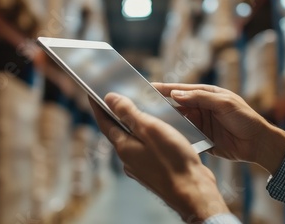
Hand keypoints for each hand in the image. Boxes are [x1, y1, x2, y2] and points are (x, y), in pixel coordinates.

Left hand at [89, 93, 228, 221]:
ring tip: (145, 111)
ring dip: (137, 126)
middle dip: (118, 114)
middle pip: (119, 131)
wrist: (192, 192)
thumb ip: (129, 113)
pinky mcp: (156, 171)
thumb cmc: (173, 160)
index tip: (91, 93)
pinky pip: (148, 149)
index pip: (104, 122)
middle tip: (120, 97)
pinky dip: (150, 138)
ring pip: (135, 141)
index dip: (98, 106)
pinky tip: (162, 132)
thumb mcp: (150, 129)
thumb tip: (110, 99)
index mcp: (123, 147)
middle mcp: (129, 158)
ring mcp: (142, 167)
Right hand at [153, 83, 284, 174]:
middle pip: (176, 106)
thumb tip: (176, 94)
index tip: (148, 87)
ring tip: (150, 123)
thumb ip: (200, 98)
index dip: (165, 89)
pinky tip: (165, 138)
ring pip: (179, 121)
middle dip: (161, 106)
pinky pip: (185, 136)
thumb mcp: (224, 103)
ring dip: (167, 122)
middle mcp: (201, 108)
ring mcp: (200, 124)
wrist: (258, 143)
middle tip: (143, 107)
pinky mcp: (201, 139)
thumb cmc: (245, 118)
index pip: (181, 90)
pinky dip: (176, 136)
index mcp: (206, 95)